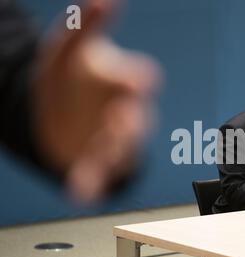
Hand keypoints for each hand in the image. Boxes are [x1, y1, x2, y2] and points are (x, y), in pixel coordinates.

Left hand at [32, 0, 159, 202]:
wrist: (54, 110)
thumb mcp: (70, 48)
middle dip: (132, 122)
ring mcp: (114, 139)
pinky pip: (100, 173)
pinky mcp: (100, 161)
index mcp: (124, 84)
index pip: (139, 80)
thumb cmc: (69, 78)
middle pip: (136, 119)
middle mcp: (126, 112)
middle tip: (125, 122)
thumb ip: (89, 25)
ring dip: (116, 154)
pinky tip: (82, 193)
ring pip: (122, 149)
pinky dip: (93, 183)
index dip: (139, 81)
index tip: (140, 81)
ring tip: (106, 160)